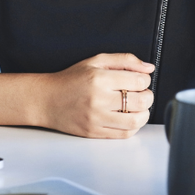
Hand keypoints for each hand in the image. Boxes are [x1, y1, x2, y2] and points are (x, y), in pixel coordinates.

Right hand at [35, 53, 153, 138]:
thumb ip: (124, 60)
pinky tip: (128, 118)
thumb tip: (148, 68)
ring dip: (143, 113)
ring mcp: (96, 118)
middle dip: (148, 96)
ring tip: (137, 107)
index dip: (145, 80)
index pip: (139, 81)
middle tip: (142, 93)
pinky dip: (133, 126)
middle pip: (141, 101)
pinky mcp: (94, 132)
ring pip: (136, 121)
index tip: (141, 80)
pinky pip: (124, 134)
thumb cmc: (71, 79)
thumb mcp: (96, 61)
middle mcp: (98, 99)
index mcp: (100, 78)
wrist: (47, 100)